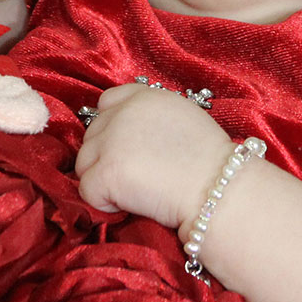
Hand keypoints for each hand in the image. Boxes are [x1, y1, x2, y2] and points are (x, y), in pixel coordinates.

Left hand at [73, 84, 229, 226]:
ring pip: (84, 163)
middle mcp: (122, 113)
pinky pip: (86, 191)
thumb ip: (152, 115)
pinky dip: (104, 203)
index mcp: (143, 97)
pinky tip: (131, 204)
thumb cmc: (211, 162)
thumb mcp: (183, 117)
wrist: (217, 189)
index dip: (111, 127)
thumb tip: (132, 132)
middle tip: (138, 176)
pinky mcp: (105, 172)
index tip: (127, 148)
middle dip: (107, 157)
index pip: (107, 102)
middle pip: (92, 135)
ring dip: (102, 179)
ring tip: (135, 190)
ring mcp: (110, 142)